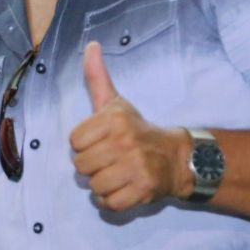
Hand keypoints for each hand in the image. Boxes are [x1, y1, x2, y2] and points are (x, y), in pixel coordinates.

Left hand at [69, 41, 190, 210]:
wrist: (175, 158)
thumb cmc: (136, 129)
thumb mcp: (115, 102)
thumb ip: (97, 77)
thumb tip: (90, 45)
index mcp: (114, 120)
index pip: (74, 141)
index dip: (84, 144)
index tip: (101, 141)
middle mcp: (125, 142)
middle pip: (80, 166)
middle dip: (91, 166)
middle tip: (109, 159)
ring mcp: (136, 168)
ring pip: (93, 186)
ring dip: (101, 184)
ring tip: (117, 173)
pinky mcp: (142, 190)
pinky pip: (109, 204)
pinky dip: (111, 201)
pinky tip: (122, 188)